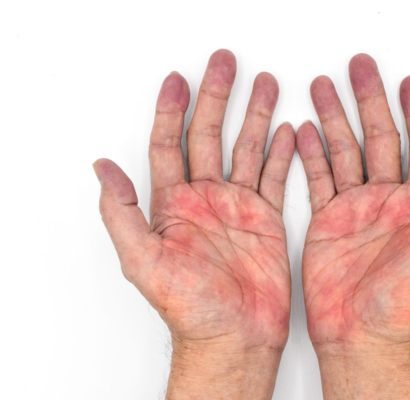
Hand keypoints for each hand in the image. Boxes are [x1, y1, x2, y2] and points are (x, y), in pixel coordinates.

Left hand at [94, 50, 294, 398]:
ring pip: (245, 148)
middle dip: (217, 96)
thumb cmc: (189, 306)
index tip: (177, 79)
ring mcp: (236, 206)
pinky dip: (280, 151)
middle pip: (209, 134)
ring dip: (254, 115)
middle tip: (225, 63)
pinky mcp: (265, 218)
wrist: (233, 335)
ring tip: (264, 84)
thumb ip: (123, 212)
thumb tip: (102, 168)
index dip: (171, 109)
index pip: (169, 143)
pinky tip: (284, 130)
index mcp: (173, 203)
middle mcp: (205, 198)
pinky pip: (272, 175)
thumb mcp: (143, 260)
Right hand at [297, 54, 409, 397]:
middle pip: (380, 138)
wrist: (363, 336)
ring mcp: (356, 209)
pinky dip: (311, 153)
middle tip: (360, 68)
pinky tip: (305, 130)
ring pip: (345, 151)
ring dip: (335, 119)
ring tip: (323, 87)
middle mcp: (388, 201)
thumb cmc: (406, 306)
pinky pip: (319, 178)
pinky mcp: (328, 221)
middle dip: (369, 101)